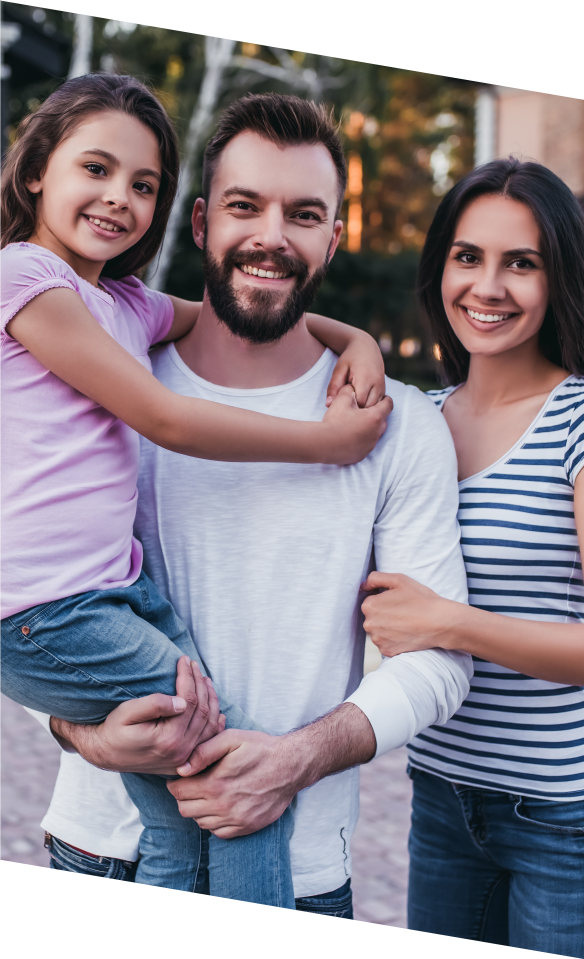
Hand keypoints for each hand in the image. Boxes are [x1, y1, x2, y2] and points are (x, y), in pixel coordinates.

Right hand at [50, 656, 224, 774]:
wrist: (104, 754)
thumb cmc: (114, 729)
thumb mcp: (127, 713)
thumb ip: (154, 705)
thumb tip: (182, 701)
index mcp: (169, 739)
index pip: (189, 700)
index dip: (188, 677)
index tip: (183, 659)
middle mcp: (181, 751)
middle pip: (202, 711)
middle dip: (200, 684)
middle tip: (194, 665)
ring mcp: (184, 759)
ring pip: (209, 725)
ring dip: (210, 700)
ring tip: (205, 680)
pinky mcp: (183, 761)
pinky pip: (208, 741)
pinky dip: (215, 725)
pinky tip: (218, 712)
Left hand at [167, 730, 298, 837]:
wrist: (291, 765)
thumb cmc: (260, 749)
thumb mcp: (232, 739)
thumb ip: (203, 751)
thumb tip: (181, 769)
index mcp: (215, 784)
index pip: (178, 792)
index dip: (175, 783)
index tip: (181, 777)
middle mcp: (223, 806)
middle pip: (185, 809)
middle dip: (184, 796)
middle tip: (193, 785)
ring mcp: (236, 820)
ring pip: (200, 822)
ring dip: (199, 809)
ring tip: (208, 794)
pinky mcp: (246, 827)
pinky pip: (218, 833)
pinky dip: (214, 822)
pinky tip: (221, 806)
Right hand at [322, 384, 392, 464]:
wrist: (324, 444)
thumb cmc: (335, 421)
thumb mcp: (342, 399)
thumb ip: (350, 390)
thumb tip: (352, 388)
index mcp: (375, 417)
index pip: (388, 405)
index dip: (386, 399)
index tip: (382, 398)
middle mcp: (376, 433)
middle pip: (383, 421)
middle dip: (376, 415)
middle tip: (364, 411)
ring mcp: (370, 446)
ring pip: (374, 434)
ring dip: (368, 429)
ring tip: (355, 425)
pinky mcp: (362, 455)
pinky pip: (365, 445)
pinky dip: (361, 440)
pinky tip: (349, 437)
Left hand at [325, 336, 385, 408]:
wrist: (366, 346)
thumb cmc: (350, 358)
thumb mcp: (339, 369)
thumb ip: (333, 387)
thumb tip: (328, 405)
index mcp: (365, 379)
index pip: (359, 402)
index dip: (350, 405)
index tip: (343, 401)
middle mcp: (377, 384)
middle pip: (369, 407)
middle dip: (358, 409)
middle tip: (347, 404)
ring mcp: (382, 387)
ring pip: (375, 407)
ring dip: (364, 408)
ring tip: (353, 402)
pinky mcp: (384, 389)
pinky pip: (378, 404)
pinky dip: (370, 405)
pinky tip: (360, 400)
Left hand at [361, 572, 460, 656]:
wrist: (440, 623)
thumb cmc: (421, 599)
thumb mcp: (398, 579)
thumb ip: (375, 578)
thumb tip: (363, 586)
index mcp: (369, 606)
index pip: (370, 601)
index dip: (384, 600)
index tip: (398, 601)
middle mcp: (369, 625)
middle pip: (372, 617)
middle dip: (383, 614)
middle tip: (403, 611)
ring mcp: (378, 640)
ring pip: (378, 631)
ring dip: (387, 628)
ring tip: (406, 622)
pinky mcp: (387, 651)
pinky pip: (386, 643)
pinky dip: (393, 639)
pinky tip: (406, 633)